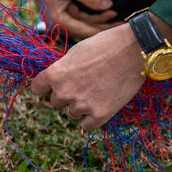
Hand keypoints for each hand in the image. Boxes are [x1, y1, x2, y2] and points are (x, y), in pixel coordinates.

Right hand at [25, 0, 121, 38]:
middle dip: (103, 27)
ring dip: (98, 20)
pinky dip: (91, 15)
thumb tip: (109, 6)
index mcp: (57, 20)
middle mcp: (58, 23)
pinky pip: (79, 17)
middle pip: (84, 30)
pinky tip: (105, 11)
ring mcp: (60, 18)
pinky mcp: (62, 12)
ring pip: (83, 23)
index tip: (117, 29)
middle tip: (121, 24)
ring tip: (115, 15)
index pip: (83, 30)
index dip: (102, 30)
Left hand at [31, 23, 145, 129]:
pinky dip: (92, 117)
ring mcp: (81, 105)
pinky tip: (101, 104)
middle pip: (56, 101)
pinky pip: (86, 125)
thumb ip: (61, 70)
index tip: (53, 85)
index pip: (37, 88)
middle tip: (85, 83)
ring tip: (97, 90)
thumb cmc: (105, 46)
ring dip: (80, 106)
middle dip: (67, 94)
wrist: (134, 50)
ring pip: (71, 113)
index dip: (46, 86)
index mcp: (55, 74)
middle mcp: (64, 92)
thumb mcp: (75, 53)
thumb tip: (54, 82)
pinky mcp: (100, 115)